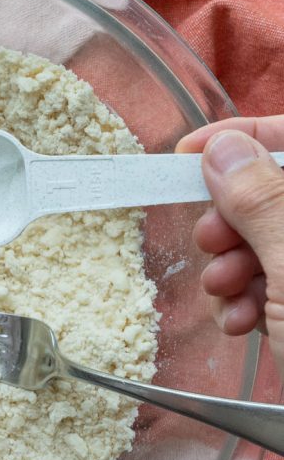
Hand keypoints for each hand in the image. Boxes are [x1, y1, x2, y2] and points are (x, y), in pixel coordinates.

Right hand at [176, 117, 283, 377]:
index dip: (243, 137)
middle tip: (212, 244)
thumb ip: (261, 200)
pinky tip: (243, 322)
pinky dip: (245, 300)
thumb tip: (224, 147)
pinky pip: (268, 282)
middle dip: (232, 220)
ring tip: (229, 296)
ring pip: (263, 241)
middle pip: (272, 193)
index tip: (189, 154)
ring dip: (231, 268)